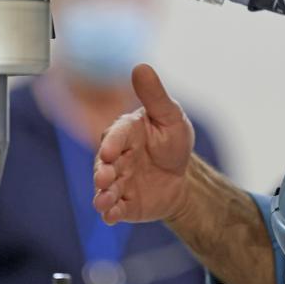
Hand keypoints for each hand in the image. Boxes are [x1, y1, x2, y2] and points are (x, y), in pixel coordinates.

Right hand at [93, 64, 195, 224]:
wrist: (182, 177)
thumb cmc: (172, 140)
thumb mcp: (170, 116)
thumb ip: (155, 96)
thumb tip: (141, 66)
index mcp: (125, 133)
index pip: (116, 136)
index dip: (112, 144)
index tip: (108, 151)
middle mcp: (117, 158)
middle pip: (104, 164)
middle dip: (102, 171)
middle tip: (103, 177)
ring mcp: (119, 181)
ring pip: (105, 188)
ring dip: (102, 194)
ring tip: (104, 200)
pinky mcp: (124, 203)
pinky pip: (114, 209)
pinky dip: (110, 213)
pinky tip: (110, 216)